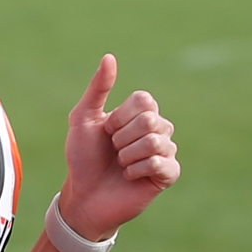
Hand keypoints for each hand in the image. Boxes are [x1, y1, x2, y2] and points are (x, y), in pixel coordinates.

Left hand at [60, 54, 179, 239]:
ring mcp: (166, 152)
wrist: (83, 195)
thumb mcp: (83, 118)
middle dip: (122, 138)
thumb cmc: (83, 158)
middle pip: (149, 120)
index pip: (144, 101)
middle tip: (113, 151)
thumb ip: (97, 88)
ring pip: (155, 142)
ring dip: (127, 156)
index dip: (120, 117)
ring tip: (120, 165)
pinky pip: (161, 163)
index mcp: (141, 113)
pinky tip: (129, 177)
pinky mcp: (168, 175)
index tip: (107, 131)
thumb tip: (110, 56)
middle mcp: (158, 129)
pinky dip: (137, 170)